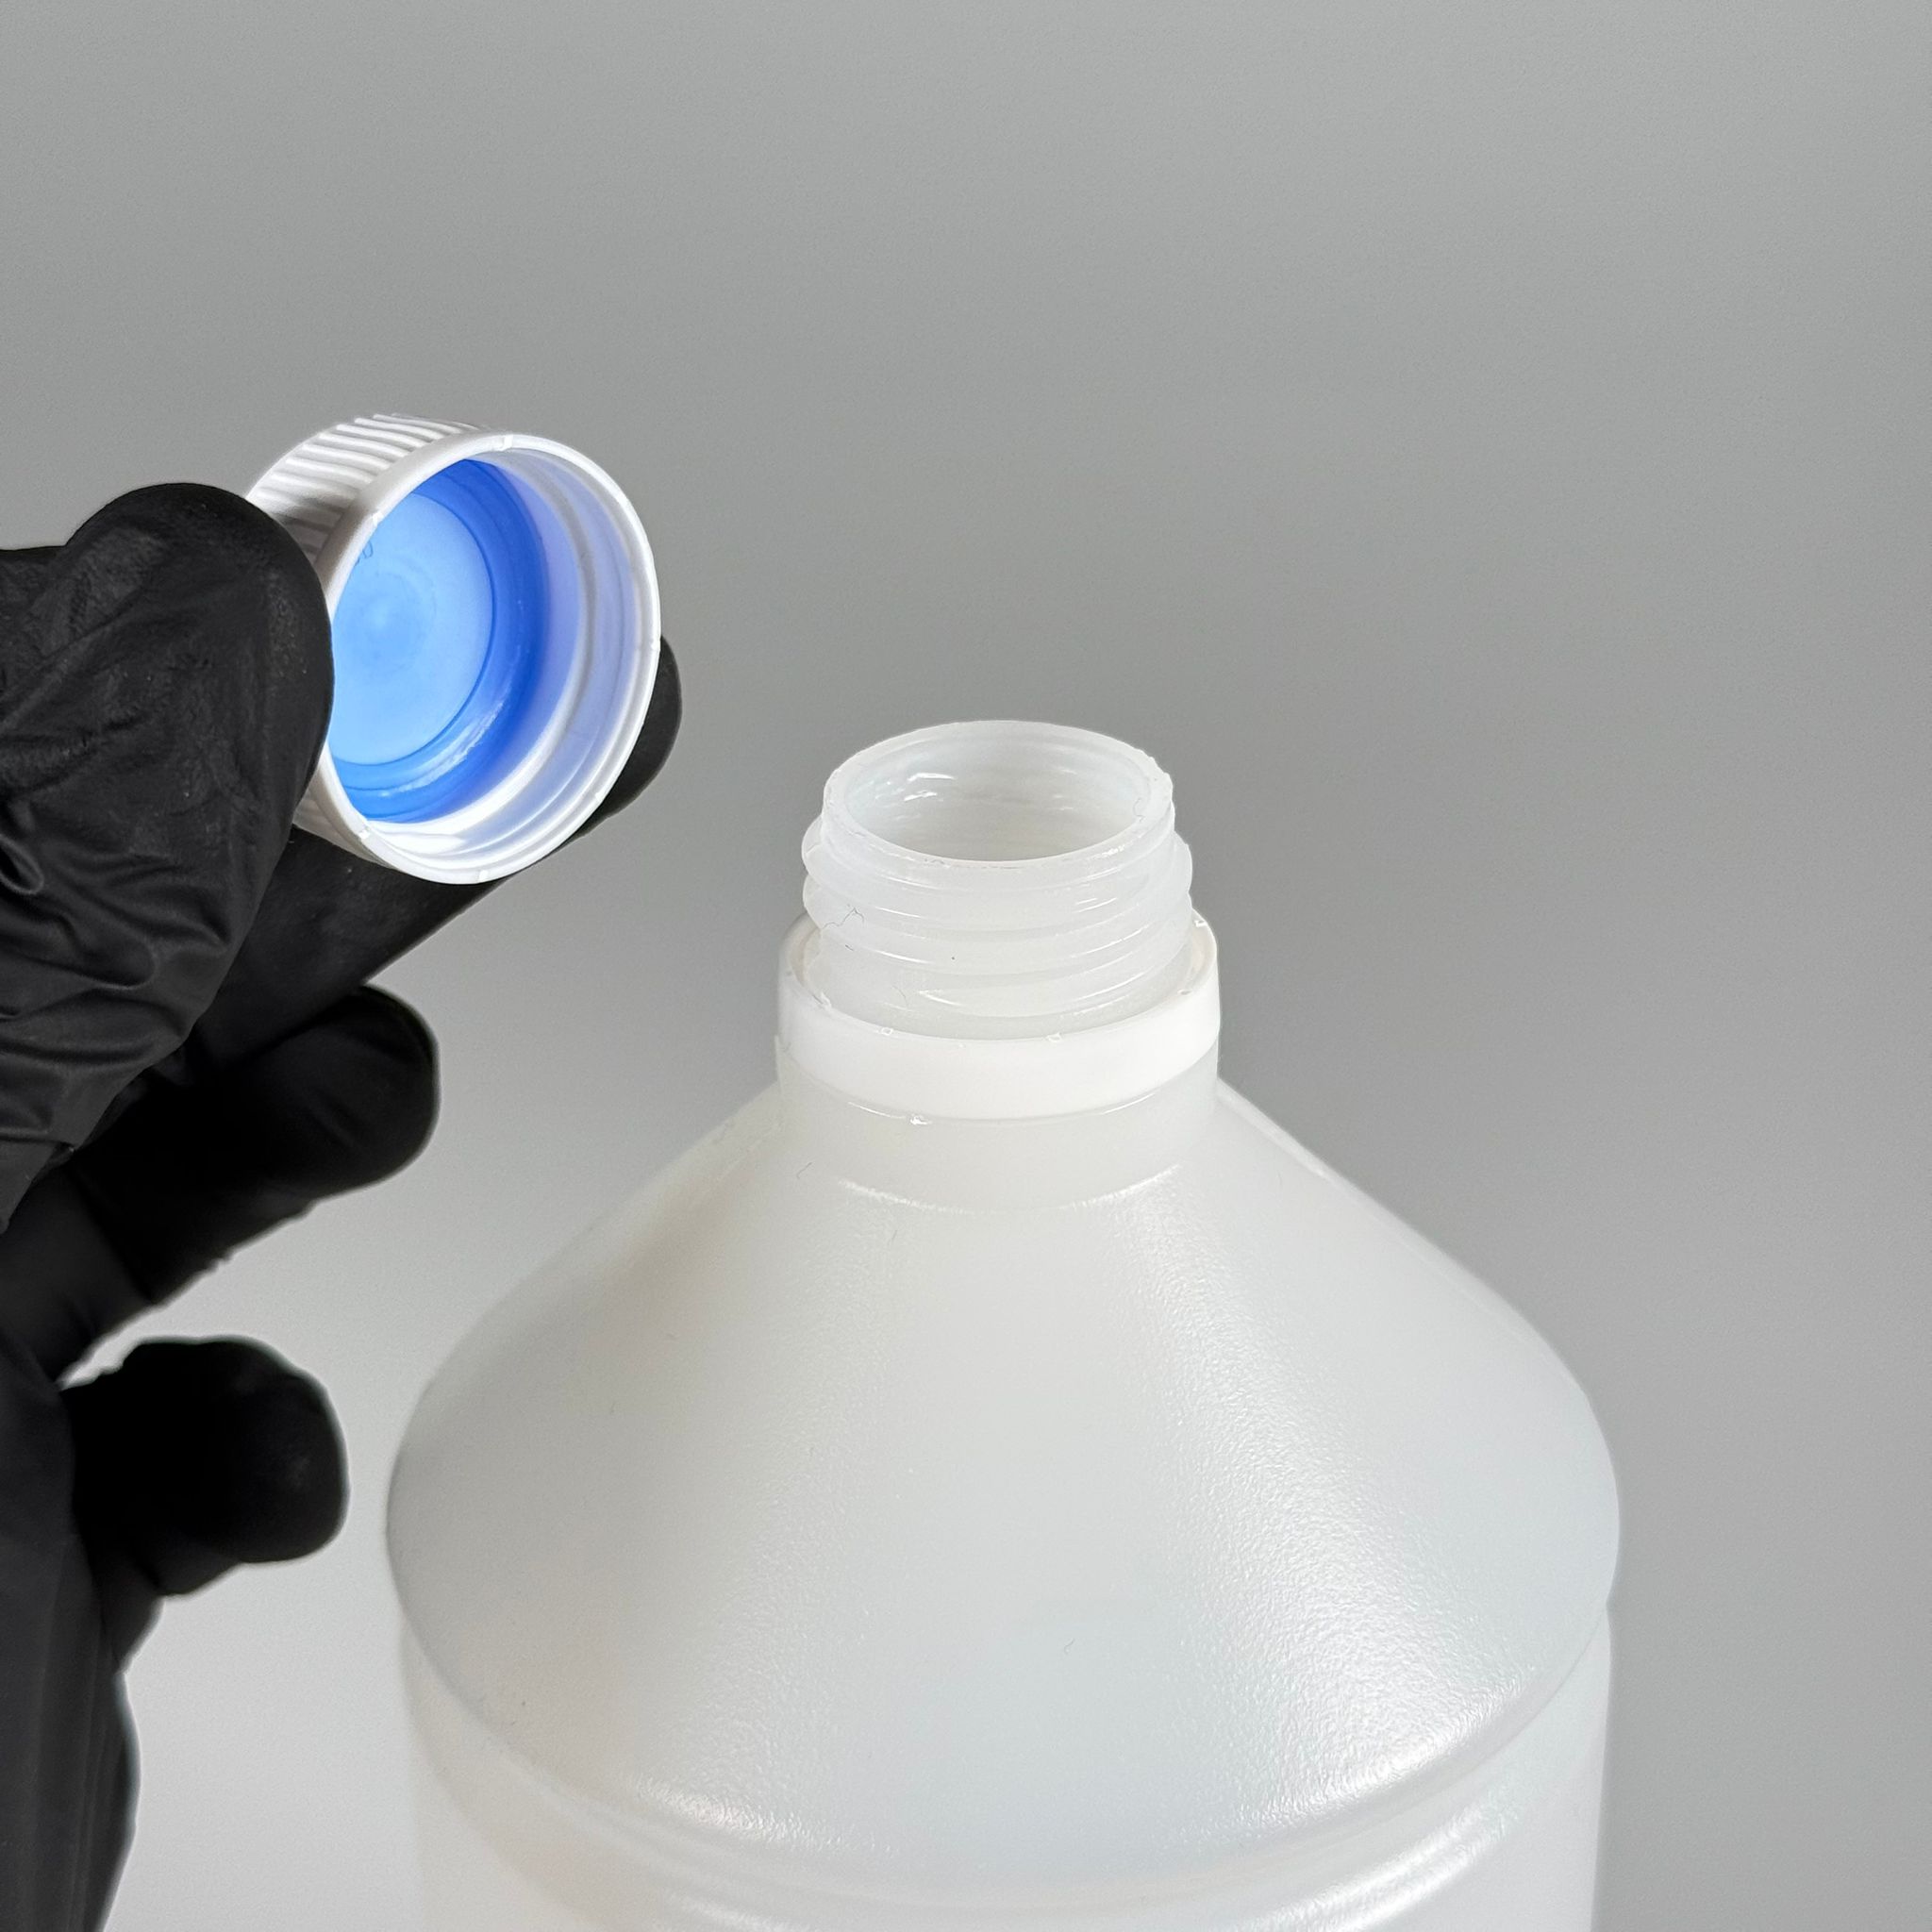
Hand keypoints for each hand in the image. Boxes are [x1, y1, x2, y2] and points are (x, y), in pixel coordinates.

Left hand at [0, 486, 437, 1929]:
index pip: (16, 759)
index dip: (224, 662)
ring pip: (161, 1148)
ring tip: (350, 1117)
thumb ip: (52, 895)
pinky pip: (167, 1410)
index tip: (418, 597)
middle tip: (541, 743)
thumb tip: (214, 591)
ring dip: (303, 1120)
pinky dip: (246, 1423)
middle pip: (123, 936)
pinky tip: (218, 1468)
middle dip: (348, 850)